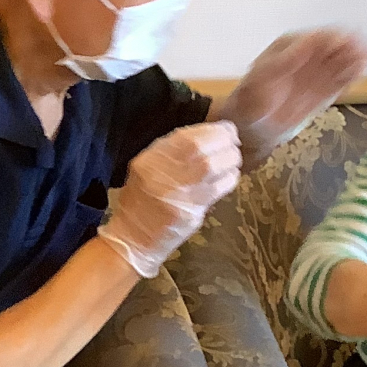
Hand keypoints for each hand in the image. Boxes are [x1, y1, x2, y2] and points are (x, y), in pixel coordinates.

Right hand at [97, 121, 242, 277]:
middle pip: (209, 148)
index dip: (217, 130)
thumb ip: (172, 150)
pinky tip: (226, 178)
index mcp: (154, 158)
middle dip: (228, 143)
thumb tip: (206, 135)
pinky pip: (222, 187)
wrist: (134, 237)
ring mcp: (182, 192)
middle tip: (232, 145)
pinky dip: (230, 179)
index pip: (192, 135)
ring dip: (232, 160)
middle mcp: (167, 172)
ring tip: (230, 161)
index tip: (226, 131)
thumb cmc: (140, 199)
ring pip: (220, 166)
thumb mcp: (146, 166)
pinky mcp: (194, 210)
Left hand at [220, 28, 366, 165]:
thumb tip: (309, 42)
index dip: (334, 38)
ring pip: (341, 62)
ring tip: (364, 63)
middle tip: (364, 53)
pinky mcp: (325, 92)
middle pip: (334, 47)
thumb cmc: (248, 102)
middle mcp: (307, 57)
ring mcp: (317, 75)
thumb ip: (285, 61)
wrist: (250, 131)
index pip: (318, 37)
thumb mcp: (262, 79)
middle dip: (350, 46)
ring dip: (355, 60)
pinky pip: (342, 80)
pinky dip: (351, 76)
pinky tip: (359, 75)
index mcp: (291, 47)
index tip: (348, 41)